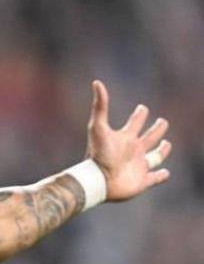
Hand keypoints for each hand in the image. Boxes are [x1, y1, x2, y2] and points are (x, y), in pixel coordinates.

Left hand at [87, 80, 171, 202]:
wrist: (97, 181)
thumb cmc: (97, 154)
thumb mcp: (97, 127)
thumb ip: (100, 106)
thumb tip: (96, 82)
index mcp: (125, 138)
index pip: (135, 122)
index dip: (140, 114)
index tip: (142, 108)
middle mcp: (133, 151)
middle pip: (148, 137)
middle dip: (156, 129)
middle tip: (162, 121)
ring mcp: (138, 165)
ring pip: (155, 156)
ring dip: (162, 150)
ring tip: (166, 144)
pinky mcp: (142, 181)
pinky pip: (155, 178)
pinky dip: (161, 175)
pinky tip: (165, 173)